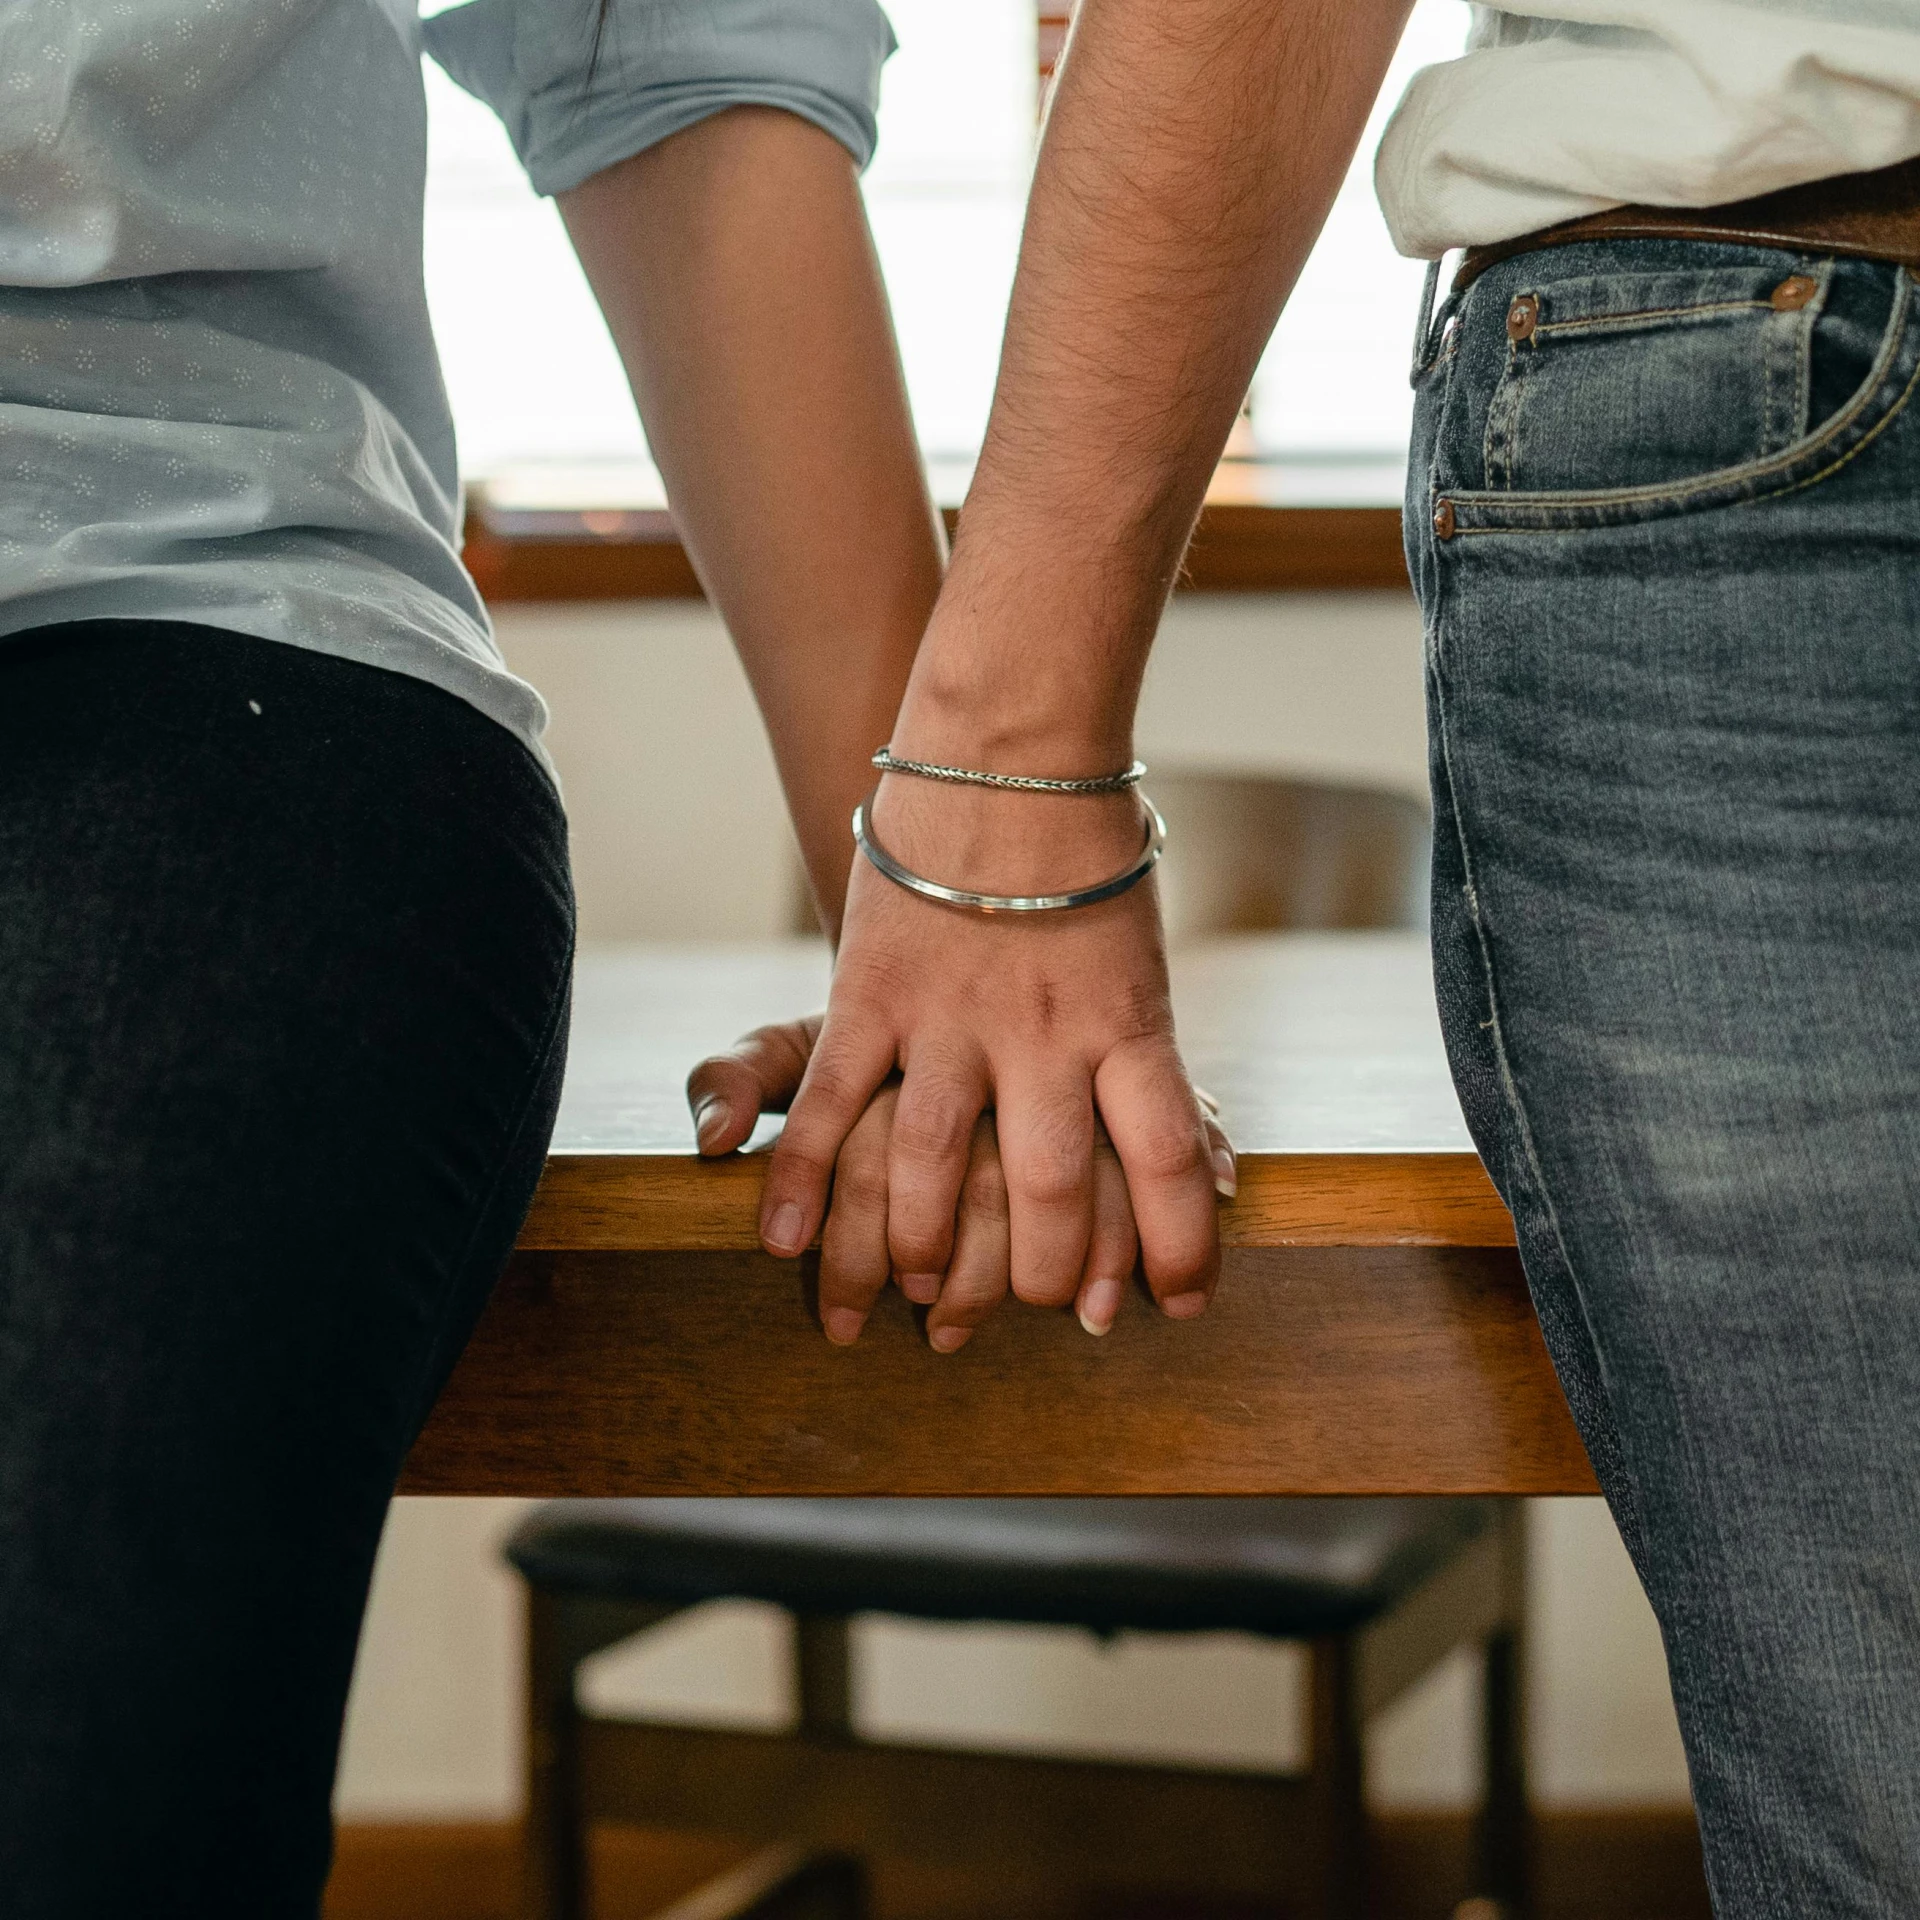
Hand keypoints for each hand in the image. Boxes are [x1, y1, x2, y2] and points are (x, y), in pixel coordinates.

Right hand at [740, 762, 1236, 1325]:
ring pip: (931, 1161)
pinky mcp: (873, 992)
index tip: (1180, 1308)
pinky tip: (782, 1244)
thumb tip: (1225, 1172)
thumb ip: (1158, 1073)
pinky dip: (800, 1179)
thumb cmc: (1090, 867)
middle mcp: (1047, 1027)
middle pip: (1051, 1184)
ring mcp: (953, 1012)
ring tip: (918, 1293)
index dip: (1180, 1248)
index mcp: (1131, 1019)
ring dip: (920, 1248)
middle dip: (1041, 1273)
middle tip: (1033, 1308)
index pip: (1172, 1158)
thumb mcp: (1145, 968)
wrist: (1008, 752)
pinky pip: (827, 1099)